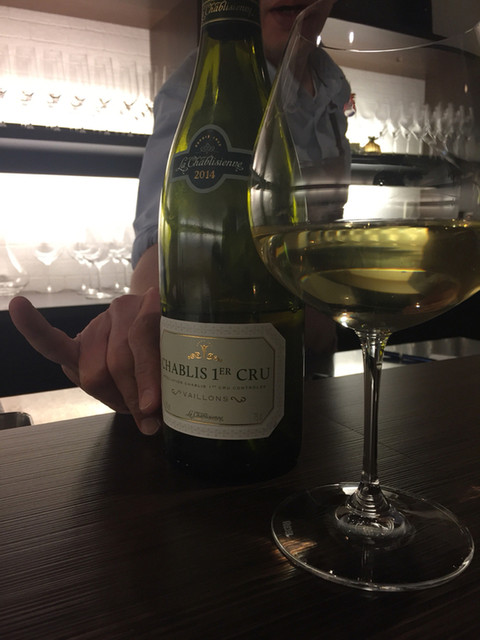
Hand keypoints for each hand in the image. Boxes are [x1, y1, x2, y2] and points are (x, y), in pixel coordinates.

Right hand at [8, 287, 161, 434]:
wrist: (147, 322)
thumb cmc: (163, 349)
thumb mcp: (173, 359)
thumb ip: (167, 378)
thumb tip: (157, 419)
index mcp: (151, 308)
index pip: (143, 341)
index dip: (146, 376)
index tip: (151, 407)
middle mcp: (122, 310)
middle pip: (116, 363)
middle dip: (132, 397)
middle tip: (149, 419)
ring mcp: (98, 324)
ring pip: (95, 372)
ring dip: (113, 397)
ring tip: (129, 405)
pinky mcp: (77, 342)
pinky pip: (52, 342)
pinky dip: (34, 329)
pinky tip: (19, 308)